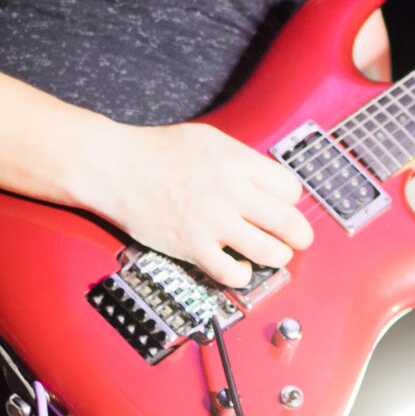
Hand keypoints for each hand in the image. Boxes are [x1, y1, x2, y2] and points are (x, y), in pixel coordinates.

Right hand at [89, 121, 313, 287]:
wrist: (115, 168)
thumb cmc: (157, 152)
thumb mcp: (209, 139)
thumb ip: (241, 160)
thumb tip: (268, 183)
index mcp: (237, 161)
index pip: (290, 190)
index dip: (290, 201)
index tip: (283, 207)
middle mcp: (230, 192)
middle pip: (289, 223)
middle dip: (299, 236)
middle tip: (298, 240)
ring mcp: (213, 222)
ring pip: (269, 251)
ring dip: (278, 257)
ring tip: (273, 255)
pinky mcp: (193, 247)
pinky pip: (232, 273)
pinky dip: (243, 276)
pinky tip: (240, 268)